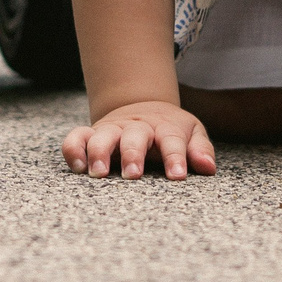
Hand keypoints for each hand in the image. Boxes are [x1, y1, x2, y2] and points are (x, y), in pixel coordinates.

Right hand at [62, 101, 216, 180]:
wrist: (143, 106)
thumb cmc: (170, 130)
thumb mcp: (191, 133)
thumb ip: (200, 150)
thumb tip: (208, 167)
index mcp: (164, 128)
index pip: (172, 141)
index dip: (175, 157)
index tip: (178, 176)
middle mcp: (136, 128)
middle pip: (134, 137)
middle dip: (132, 154)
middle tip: (132, 174)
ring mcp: (111, 130)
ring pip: (101, 136)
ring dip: (99, 152)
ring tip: (99, 173)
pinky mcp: (90, 134)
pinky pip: (75, 139)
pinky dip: (73, 150)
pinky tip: (78, 168)